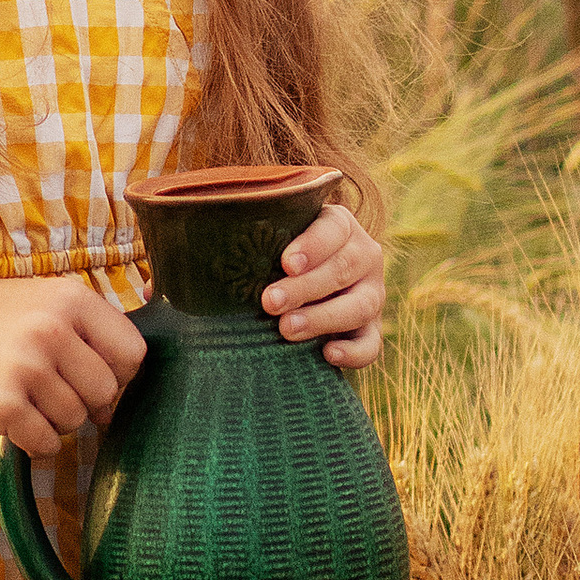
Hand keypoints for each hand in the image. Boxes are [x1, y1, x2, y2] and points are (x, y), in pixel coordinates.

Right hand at [0, 275, 149, 457]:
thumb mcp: (42, 302)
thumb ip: (89, 334)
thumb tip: (122, 396)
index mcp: (71, 299)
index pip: (133, 354)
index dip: (118, 372)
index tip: (91, 373)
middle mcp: (51, 330)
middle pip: (106, 392)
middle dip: (85, 400)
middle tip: (51, 388)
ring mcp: (25, 368)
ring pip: (76, 420)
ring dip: (55, 419)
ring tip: (24, 395)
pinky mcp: (1, 406)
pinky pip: (46, 443)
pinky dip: (35, 440)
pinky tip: (13, 416)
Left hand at [264, 198, 385, 370]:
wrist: (306, 285)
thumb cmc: (275, 256)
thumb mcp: (273, 240)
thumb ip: (256, 238)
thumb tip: (206, 240)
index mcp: (340, 226)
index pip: (333, 230)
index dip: (312, 246)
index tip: (286, 263)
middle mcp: (364, 256)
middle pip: (343, 269)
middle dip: (305, 288)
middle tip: (270, 301)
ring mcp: (373, 293)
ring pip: (360, 306)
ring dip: (322, 318)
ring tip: (287, 328)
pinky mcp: (371, 328)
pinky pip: (371, 344)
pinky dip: (354, 352)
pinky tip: (328, 354)